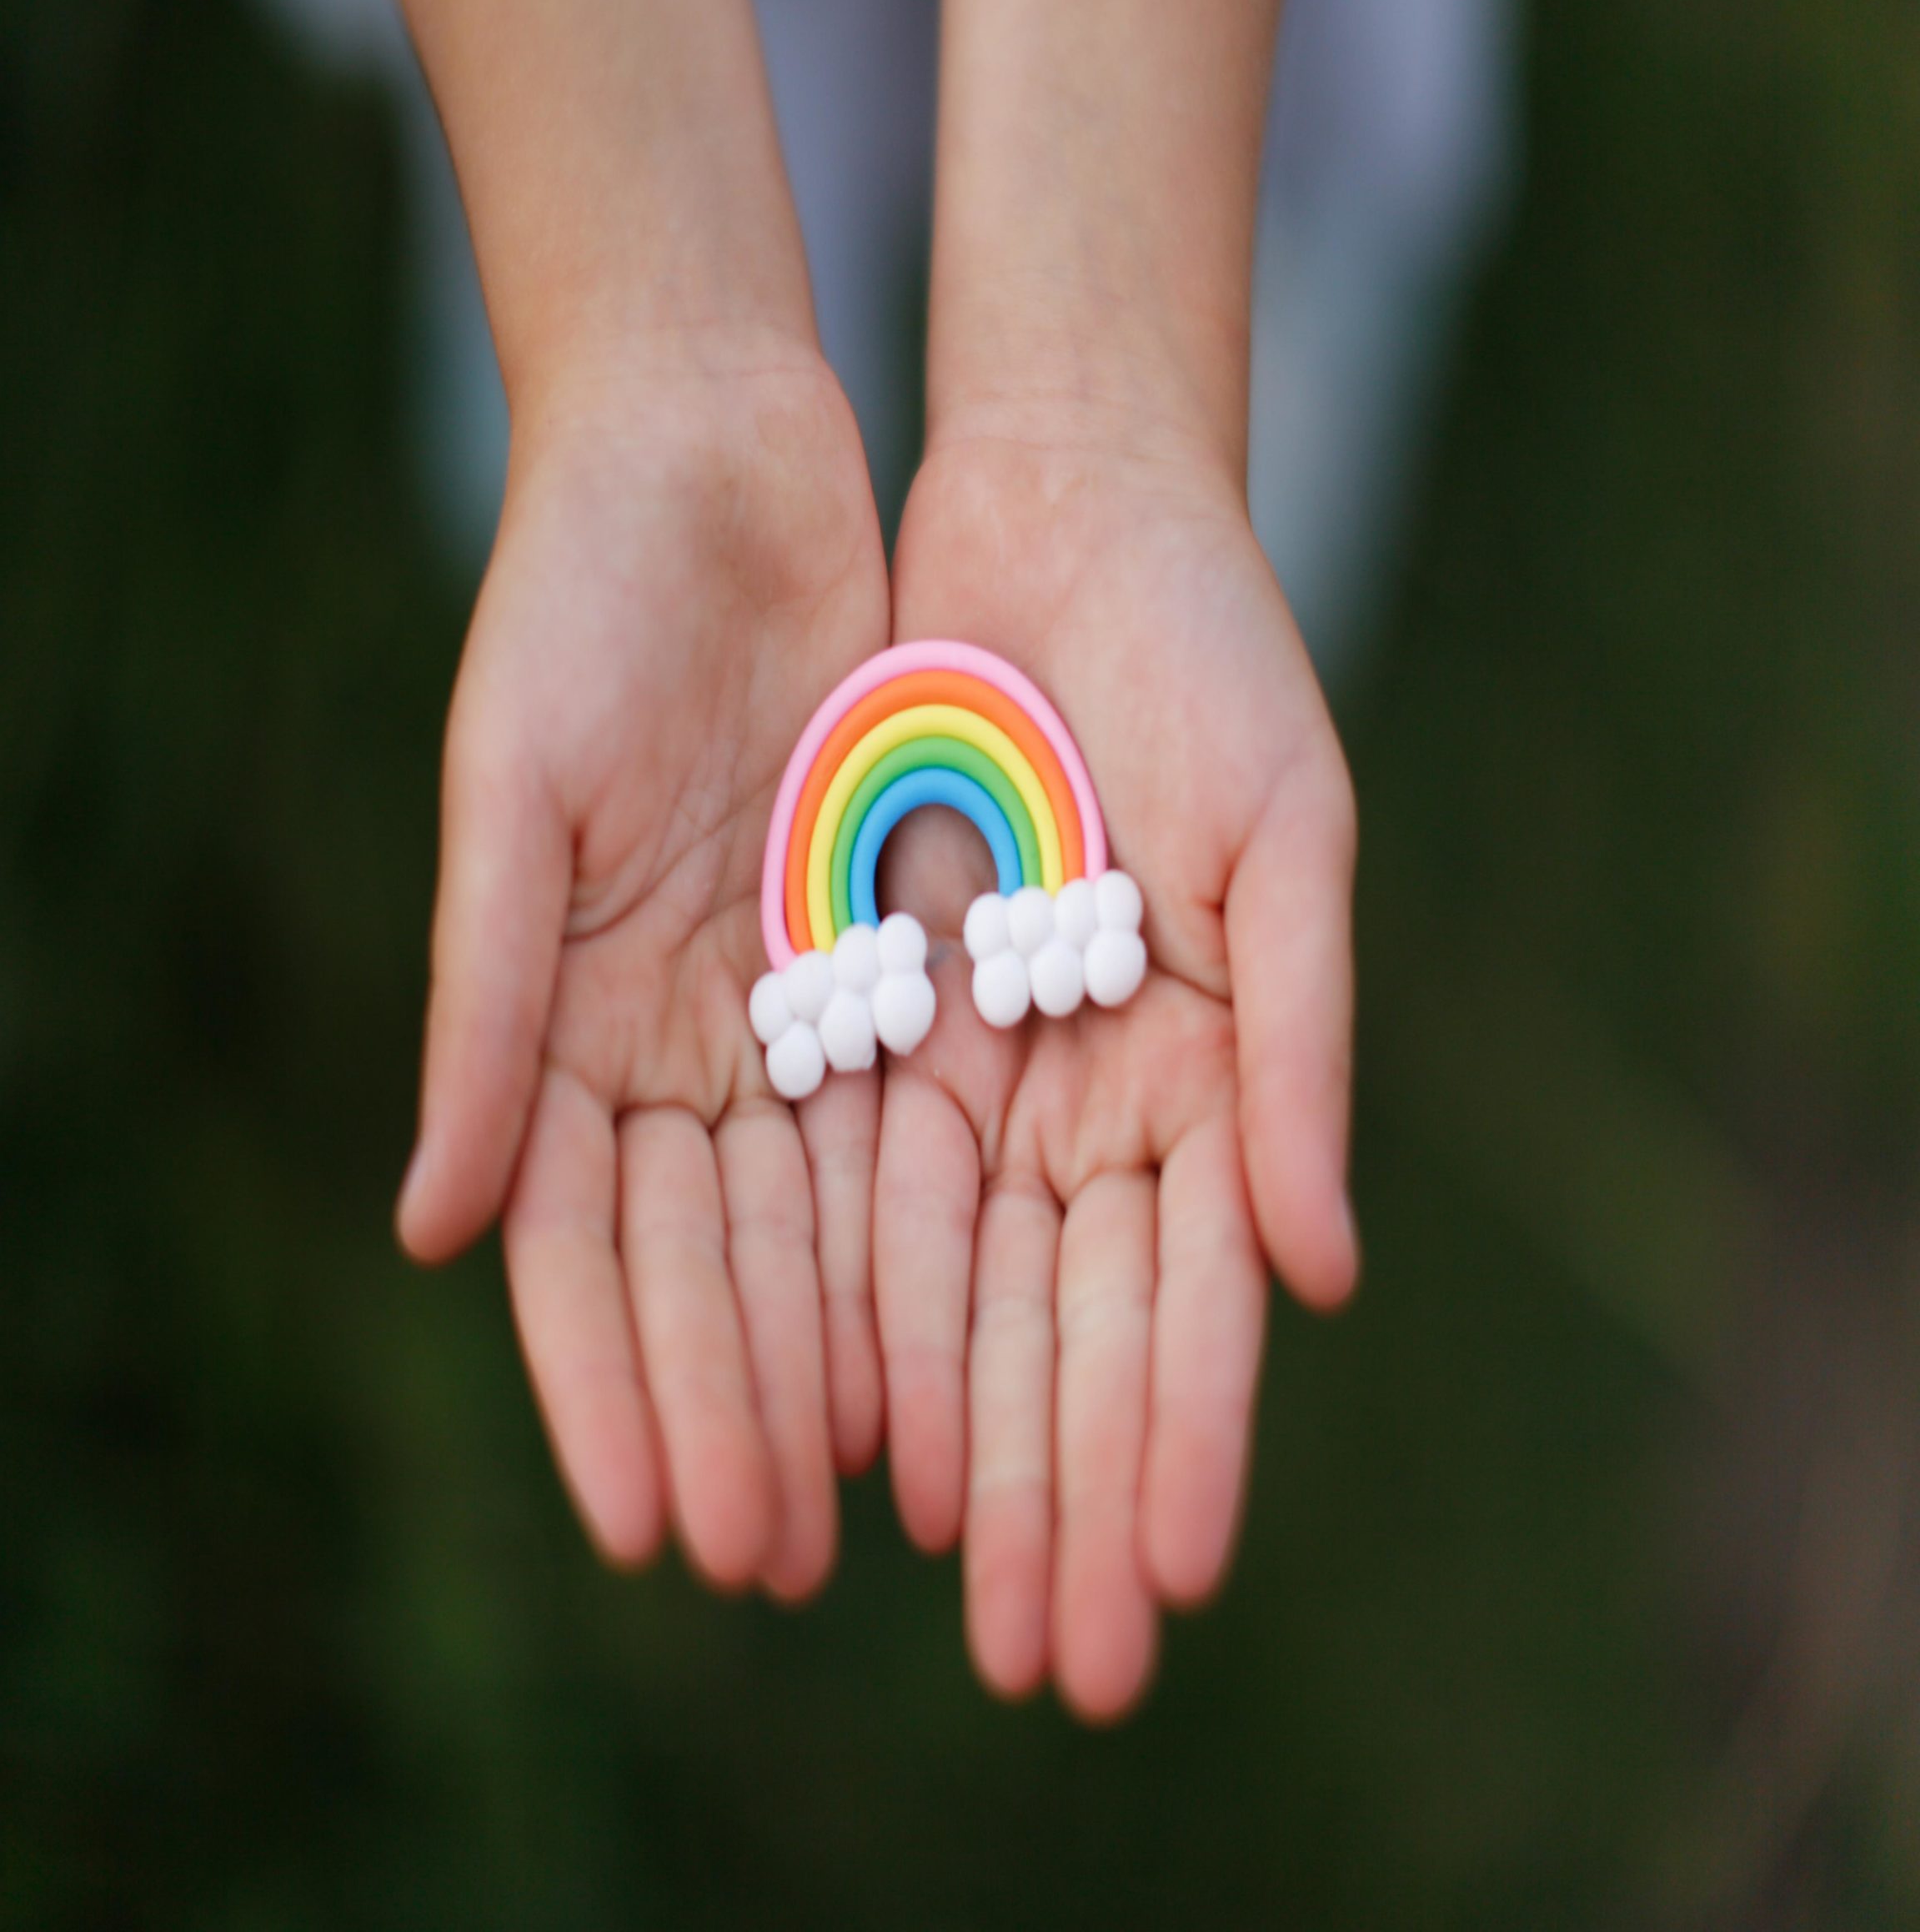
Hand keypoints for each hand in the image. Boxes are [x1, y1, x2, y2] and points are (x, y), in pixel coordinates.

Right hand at [397, 338, 889, 1599]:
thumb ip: (479, 1010)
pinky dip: (913, 1235)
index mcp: (553, 1014)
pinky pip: (902, 1117)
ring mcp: (773, 998)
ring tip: (867, 1510)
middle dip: (730, 1412)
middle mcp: (663, 1033)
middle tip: (772, 1569)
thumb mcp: (511, 799)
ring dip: (829, 1363)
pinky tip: (944, 1347)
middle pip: (700, 1260)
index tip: (649, 1530)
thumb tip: (432, 1231)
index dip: (609, 1388)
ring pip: (808, 1218)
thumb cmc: (569, 609)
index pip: (578, 1243)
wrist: (705, 461)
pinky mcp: (874, 943)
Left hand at [874, 415, 1358, 1716]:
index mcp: (1219, 1061)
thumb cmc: (1214, 656)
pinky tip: (857, 1431)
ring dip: (965, 1439)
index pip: (1199, 1292)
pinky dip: (863, 1306)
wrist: (1063, 515)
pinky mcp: (879, 1002)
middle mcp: (1097, 1085)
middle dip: (1064, 1489)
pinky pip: (861, 1180)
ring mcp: (988, 1055)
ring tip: (956, 1596)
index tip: (1166, 1586)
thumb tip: (1322, 1273)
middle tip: (1056, 1664)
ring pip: (966, 1284)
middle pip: (1075, 1322)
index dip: (1181, 1439)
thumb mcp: (1289, 838)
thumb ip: (1304, 1052)